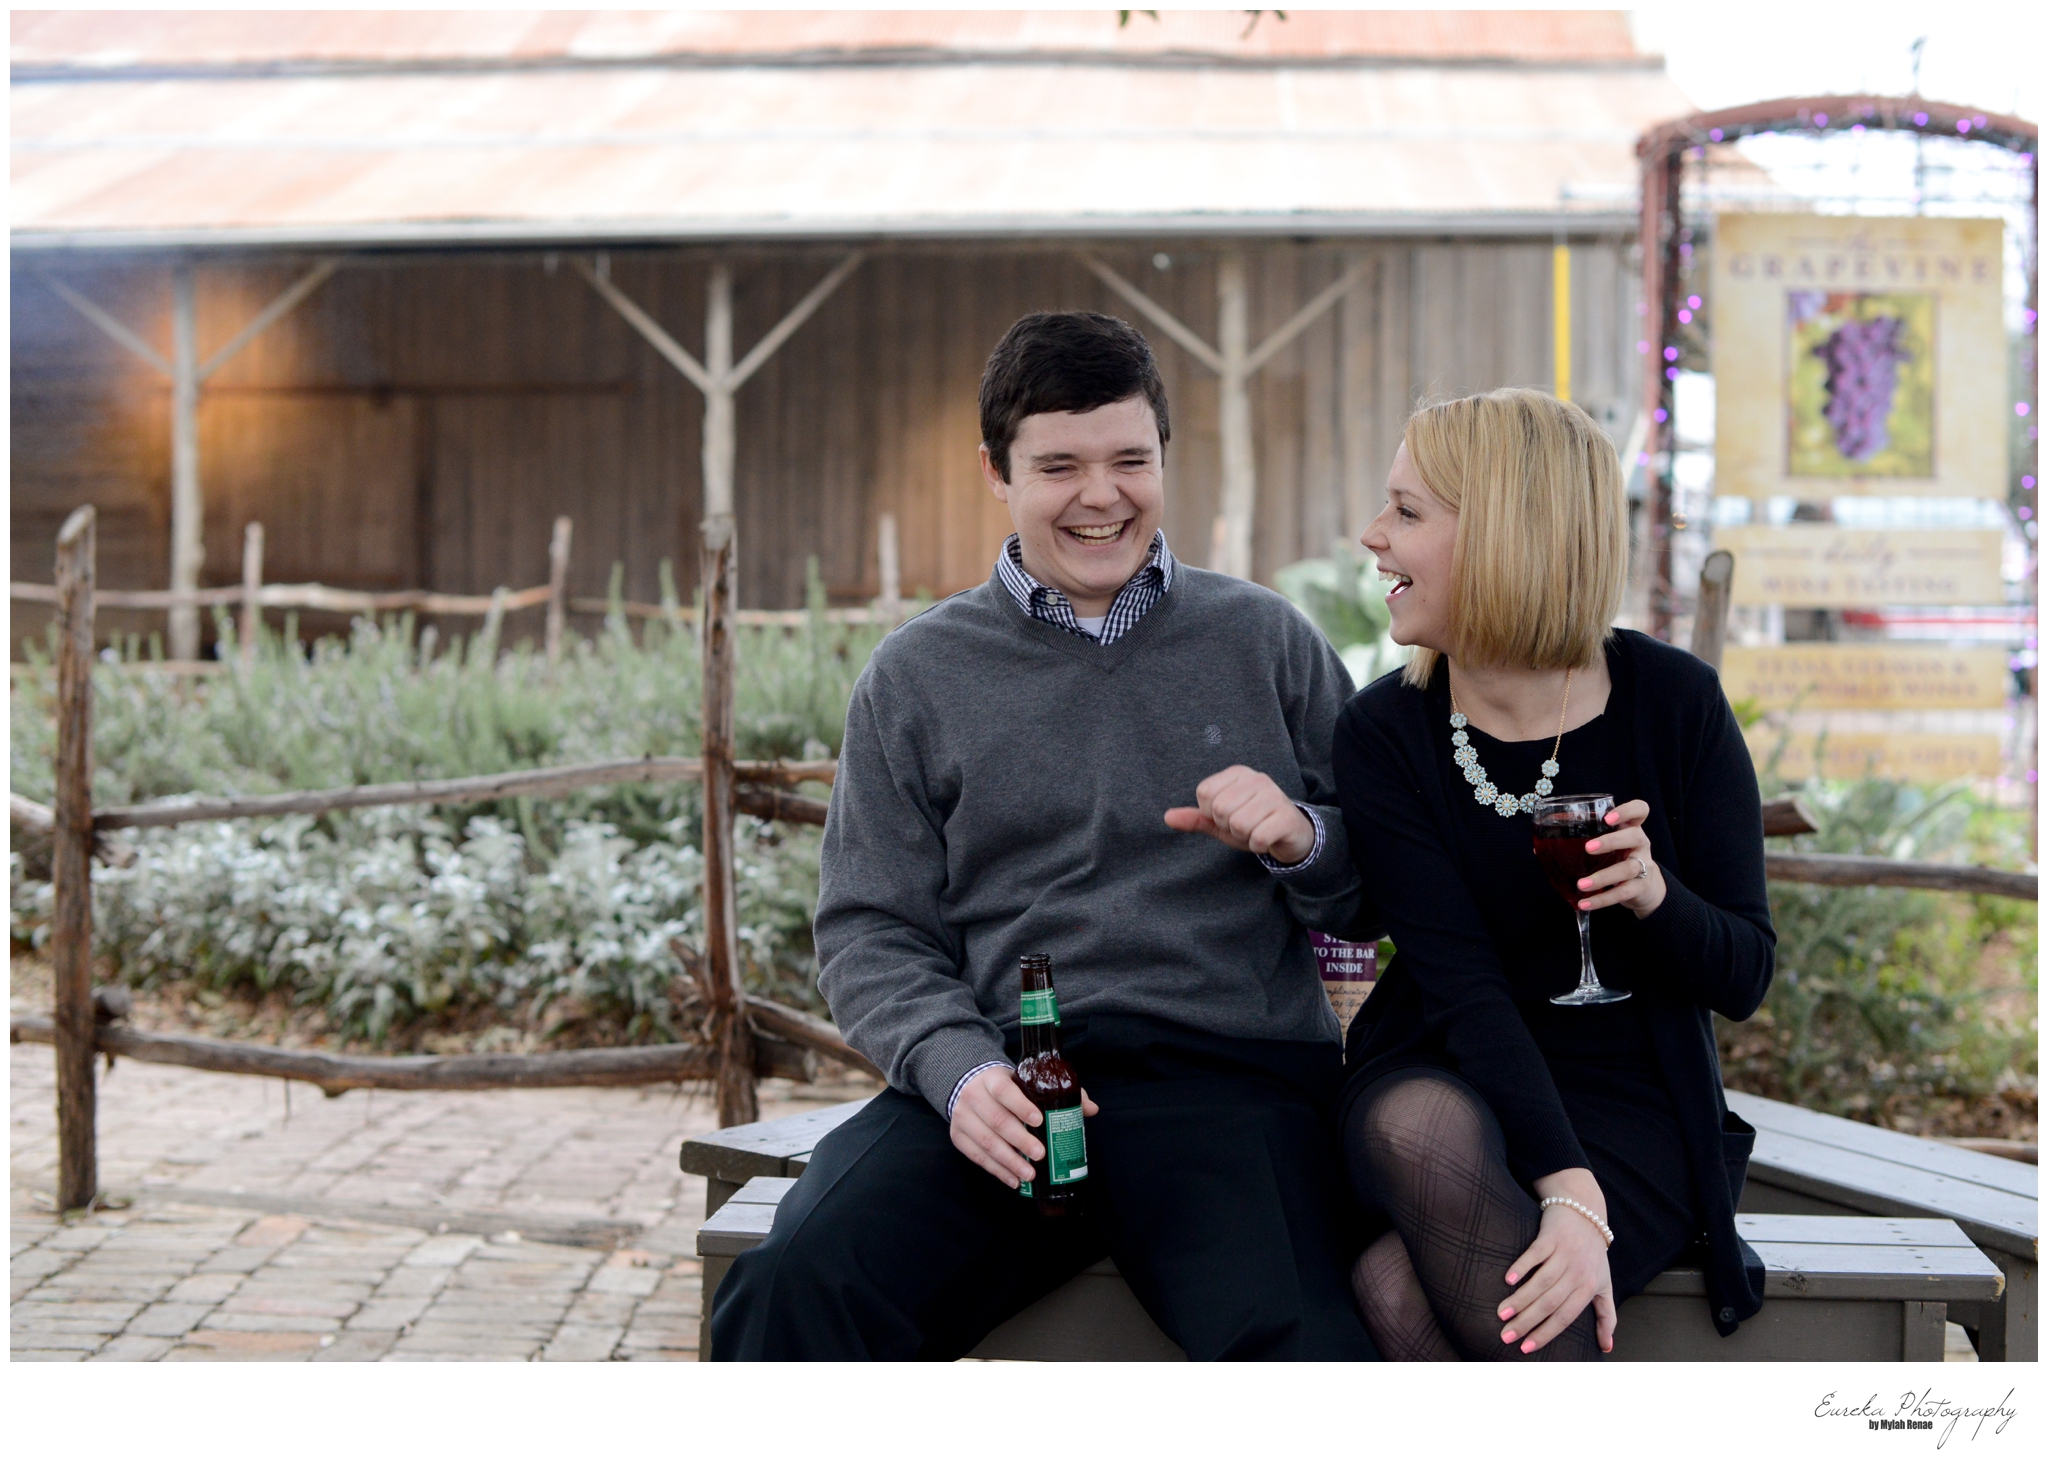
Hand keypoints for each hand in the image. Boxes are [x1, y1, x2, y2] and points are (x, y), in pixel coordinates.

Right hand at [948, 1067, 1098, 1188]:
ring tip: (1029, 1174)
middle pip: (997, 1121)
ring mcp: (963, 1117)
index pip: (1005, 1091)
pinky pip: (976, 1156)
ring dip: (1009, 1161)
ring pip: (985, 1142)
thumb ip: (1056, 1092)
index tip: (1039, 1121)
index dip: (1021, 1107)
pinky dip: (996, 1170)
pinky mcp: (957, 1136)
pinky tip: (1013, 1180)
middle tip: (1040, 1155)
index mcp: (992, 1079)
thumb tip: (1091, 1109)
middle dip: (1020, 1141)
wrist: (966, 1085)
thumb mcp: (1024, 1081)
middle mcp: (973, 1096)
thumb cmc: (1005, 1087)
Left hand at [1164, 765, 1313, 866]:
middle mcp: (1257, 779)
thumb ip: (1196, 818)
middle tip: (1244, 825)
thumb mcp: (1220, 822)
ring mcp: (1274, 795)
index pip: (1204, 793)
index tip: (1228, 816)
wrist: (1291, 835)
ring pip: (1239, 824)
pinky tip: (1267, 839)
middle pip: (1220, 808)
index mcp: (1237, 774)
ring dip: (1244, 836)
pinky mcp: (1287, 816)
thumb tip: (1167, 817)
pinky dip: (1258, 845)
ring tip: (1255, 830)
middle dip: (1228, 826)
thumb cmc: (1253, 824)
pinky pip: (1258, 837)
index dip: (1211, 813)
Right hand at [1500, 1168, 1617, 1354]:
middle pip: (1549, 1303)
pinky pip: (1534, 1254)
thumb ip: (1606, 1316)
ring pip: (1540, 1282)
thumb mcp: (1604, 1285)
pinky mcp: (1551, 1237)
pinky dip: (1521, 1267)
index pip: (1565, 1317)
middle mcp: (1577, 1272)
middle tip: (1506, 1335)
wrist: (1585, 1212)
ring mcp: (1564, 1253)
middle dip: (1526, 1322)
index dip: (1545, 1333)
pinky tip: (1507, 1280)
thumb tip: (1607, 1348)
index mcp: (1588, 1288)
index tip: (1526, 1347)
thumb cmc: (1594, 1255)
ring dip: (1519, 1299)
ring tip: (1501, 1313)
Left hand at [1576, 799, 1666, 917]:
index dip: (1626, 811)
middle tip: (1588, 848)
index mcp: (1630, 828)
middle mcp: (1640, 843)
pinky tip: (1585, 903)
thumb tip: (1540, 848)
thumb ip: (1579, 843)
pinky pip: (1622, 893)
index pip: (1639, 810)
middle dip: (1611, 841)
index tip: (1608, 818)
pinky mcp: (1640, 887)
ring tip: (1581, 884)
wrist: (1644, 886)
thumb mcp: (1607, 846)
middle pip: (1634, 836)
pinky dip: (1602, 899)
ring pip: (1628, 868)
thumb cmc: (1616, 858)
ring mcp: (1643, 865)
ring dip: (1603, 876)